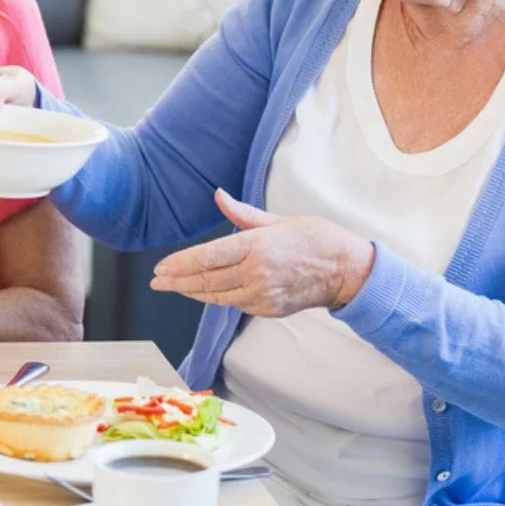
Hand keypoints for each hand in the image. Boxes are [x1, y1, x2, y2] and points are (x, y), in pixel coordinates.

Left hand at [149, 189, 375, 316]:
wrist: (347, 271)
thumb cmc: (315, 239)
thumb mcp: (277, 220)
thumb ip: (242, 214)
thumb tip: (218, 195)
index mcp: (257, 247)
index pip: (208, 258)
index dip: (180, 264)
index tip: (161, 267)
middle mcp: (257, 273)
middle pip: (206, 280)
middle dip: (177, 281)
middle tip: (157, 281)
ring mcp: (263, 295)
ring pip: (216, 296)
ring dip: (191, 291)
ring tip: (172, 286)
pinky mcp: (268, 309)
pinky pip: (234, 303)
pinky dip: (215, 297)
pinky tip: (202, 291)